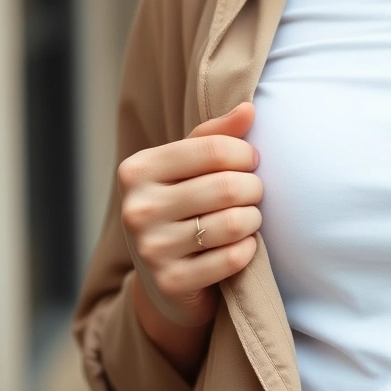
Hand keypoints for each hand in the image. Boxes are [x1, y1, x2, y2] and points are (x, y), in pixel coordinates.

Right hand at [118, 102, 261, 328]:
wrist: (167, 279)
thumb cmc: (185, 208)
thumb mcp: (191, 168)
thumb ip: (217, 136)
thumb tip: (249, 109)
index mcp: (138, 170)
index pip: (214, 148)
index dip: (245, 154)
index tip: (251, 162)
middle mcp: (137, 208)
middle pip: (227, 186)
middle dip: (254, 189)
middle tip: (254, 194)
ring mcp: (151, 249)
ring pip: (234, 223)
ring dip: (254, 220)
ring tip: (249, 219)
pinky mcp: (171, 282)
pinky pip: (233, 258)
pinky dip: (248, 251)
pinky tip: (241, 247)